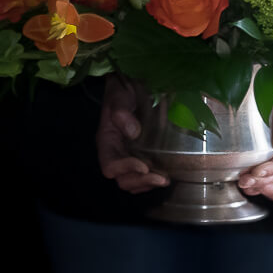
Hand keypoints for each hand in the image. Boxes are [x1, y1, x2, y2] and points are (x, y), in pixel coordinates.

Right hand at [96, 76, 169, 193]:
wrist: (129, 88)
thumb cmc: (121, 92)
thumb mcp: (118, 96)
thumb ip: (121, 112)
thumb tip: (134, 132)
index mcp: (107, 142)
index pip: (110, 165)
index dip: (126, 169)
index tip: (144, 166)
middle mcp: (116, 154)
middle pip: (123, 179)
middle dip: (142, 181)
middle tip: (162, 178)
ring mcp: (128, 157)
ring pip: (133, 182)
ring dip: (149, 184)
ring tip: (165, 179)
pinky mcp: (140, 156)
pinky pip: (143, 177)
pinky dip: (152, 180)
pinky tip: (165, 174)